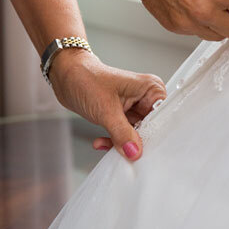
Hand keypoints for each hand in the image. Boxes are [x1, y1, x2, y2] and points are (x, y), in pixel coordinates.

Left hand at [48, 49, 165, 161]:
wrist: (65, 77)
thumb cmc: (86, 80)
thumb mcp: (106, 110)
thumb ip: (122, 134)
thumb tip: (134, 152)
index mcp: (151, 89)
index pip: (162, 116)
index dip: (154, 134)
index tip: (145, 149)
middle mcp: (146, 97)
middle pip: (150, 127)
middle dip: (134, 141)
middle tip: (124, 151)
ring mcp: (134, 106)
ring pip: (136, 133)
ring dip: (120, 142)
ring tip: (104, 143)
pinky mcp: (123, 114)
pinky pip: (124, 133)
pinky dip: (113, 139)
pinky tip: (101, 141)